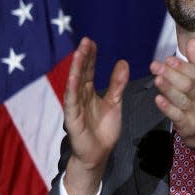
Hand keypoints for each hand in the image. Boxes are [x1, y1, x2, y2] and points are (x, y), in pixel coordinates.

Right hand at [62, 37, 128, 194]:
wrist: (99, 153)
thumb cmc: (104, 128)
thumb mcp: (114, 102)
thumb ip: (117, 84)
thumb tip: (123, 62)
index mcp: (88, 92)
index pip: (88, 70)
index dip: (90, 56)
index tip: (91, 41)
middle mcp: (79, 96)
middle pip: (81, 73)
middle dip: (83, 58)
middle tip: (85, 41)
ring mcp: (74, 107)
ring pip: (74, 85)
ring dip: (76, 69)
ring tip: (79, 54)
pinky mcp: (72, 119)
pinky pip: (71, 102)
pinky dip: (72, 90)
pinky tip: (73, 78)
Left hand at [150, 37, 194, 151]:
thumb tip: (192, 41)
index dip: (182, 66)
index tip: (168, 59)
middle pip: (188, 84)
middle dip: (171, 74)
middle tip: (155, 66)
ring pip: (182, 99)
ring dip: (169, 89)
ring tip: (156, 79)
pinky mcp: (189, 126)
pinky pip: (177, 116)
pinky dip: (167, 107)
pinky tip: (158, 99)